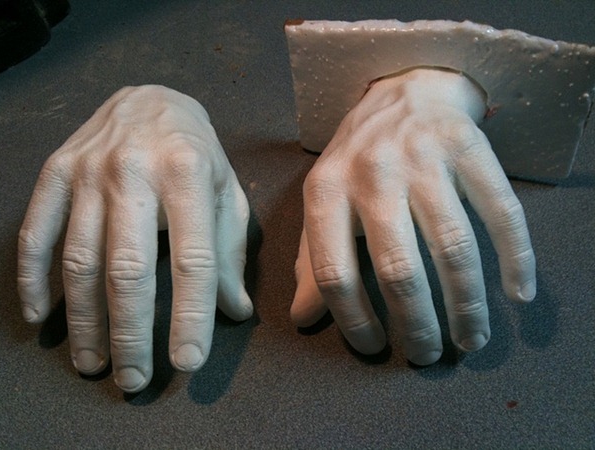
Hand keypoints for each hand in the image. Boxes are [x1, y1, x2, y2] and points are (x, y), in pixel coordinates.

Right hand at [17, 85, 252, 391]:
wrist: (150, 98)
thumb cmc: (197, 153)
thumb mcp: (227, 193)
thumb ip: (230, 251)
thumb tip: (236, 312)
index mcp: (189, 177)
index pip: (193, 259)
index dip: (190, 316)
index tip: (186, 363)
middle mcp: (135, 173)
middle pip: (128, 268)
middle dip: (130, 333)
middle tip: (133, 380)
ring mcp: (88, 172)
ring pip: (79, 260)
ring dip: (84, 321)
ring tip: (94, 364)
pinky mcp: (55, 172)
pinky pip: (36, 233)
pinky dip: (34, 279)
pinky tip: (43, 318)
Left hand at [292, 69, 535, 364]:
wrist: (400, 91)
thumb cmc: (356, 160)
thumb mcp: (322, 202)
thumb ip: (311, 258)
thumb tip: (303, 319)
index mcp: (326, 190)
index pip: (333, 271)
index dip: (353, 320)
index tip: (374, 348)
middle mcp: (373, 172)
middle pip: (398, 268)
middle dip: (416, 325)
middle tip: (426, 355)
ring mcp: (424, 156)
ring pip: (454, 247)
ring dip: (467, 304)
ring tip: (470, 339)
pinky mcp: (469, 145)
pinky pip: (501, 211)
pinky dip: (516, 257)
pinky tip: (519, 292)